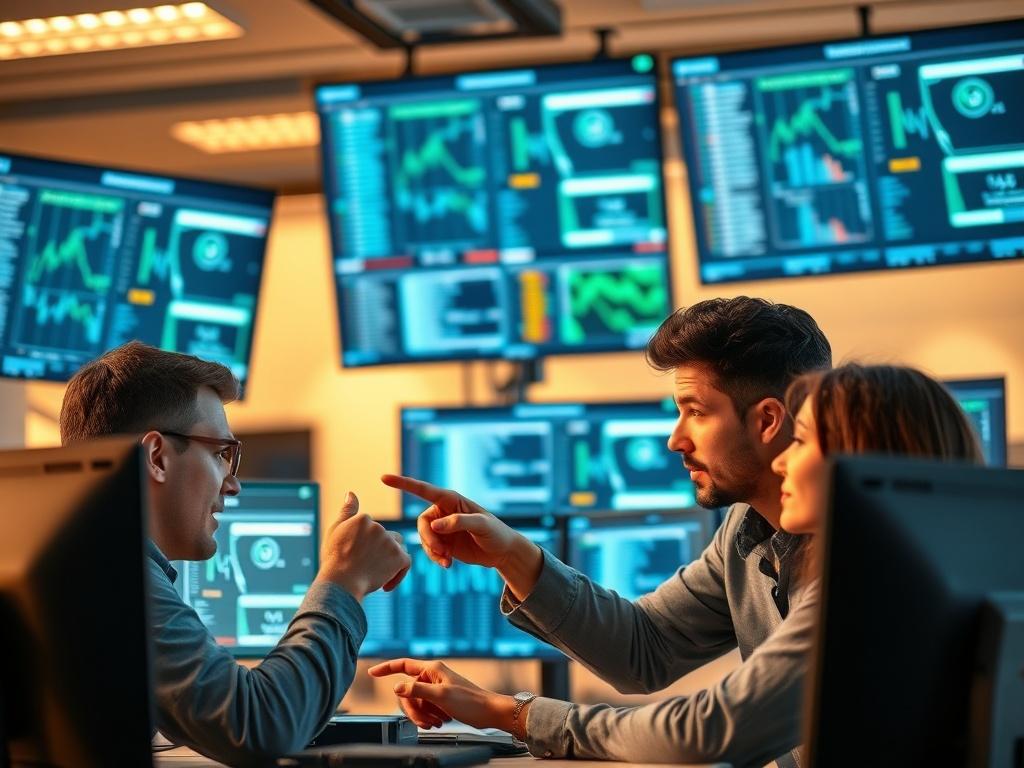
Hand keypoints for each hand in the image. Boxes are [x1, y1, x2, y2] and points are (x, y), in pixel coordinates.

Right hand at [316, 492, 410, 600]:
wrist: (340, 583)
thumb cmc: (334, 560)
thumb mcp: (335, 531)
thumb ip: (346, 512)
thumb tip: (351, 493)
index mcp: (363, 519)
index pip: (373, 530)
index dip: (367, 546)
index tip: (356, 559)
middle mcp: (378, 527)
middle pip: (388, 538)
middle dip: (381, 552)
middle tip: (366, 569)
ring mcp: (389, 542)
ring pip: (398, 549)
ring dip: (390, 561)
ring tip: (375, 575)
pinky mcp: (399, 557)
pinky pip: (405, 564)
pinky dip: (397, 575)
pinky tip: (385, 585)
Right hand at [368, 659, 518, 731]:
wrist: (488, 713)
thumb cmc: (470, 702)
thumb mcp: (441, 696)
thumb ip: (417, 690)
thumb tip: (397, 686)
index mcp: (432, 669)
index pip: (403, 665)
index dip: (386, 668)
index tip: (372, 673)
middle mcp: (432, 677)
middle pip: (407, 692)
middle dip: (413, 709)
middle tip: (426, 720)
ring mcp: (435, 689)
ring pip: (415, 703)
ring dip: (422, 716)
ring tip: (437, 722)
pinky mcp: (440, 700)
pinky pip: (424, 709)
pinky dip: (429, 717)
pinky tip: (440, 722)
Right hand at [380, 474, 543, 600]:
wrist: (502, 552)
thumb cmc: (495, 533)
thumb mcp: (482, 525)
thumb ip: (459, 522)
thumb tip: (436, 525)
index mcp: (451, 500)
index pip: (424, 490)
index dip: (404, 483)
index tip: (384, 478)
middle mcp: (443, 511)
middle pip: (422, 522)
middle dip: (428, 538)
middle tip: (442, 552)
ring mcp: (442, 527)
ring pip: (424, 538)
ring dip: (432, 550)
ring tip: (447, 560)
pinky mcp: (443, 542)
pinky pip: (429, 549)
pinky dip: (435, 557)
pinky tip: (448, 564)